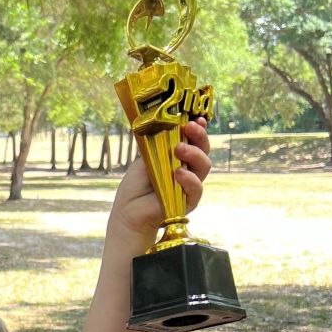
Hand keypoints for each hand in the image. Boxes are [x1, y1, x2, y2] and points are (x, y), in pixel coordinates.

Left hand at [109, 118, 210, 239]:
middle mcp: (188, 169)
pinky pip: (196, 188)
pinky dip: (189, 179)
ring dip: (194, 154)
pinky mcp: (188, 201)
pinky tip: (178, 173)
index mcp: (178, 157)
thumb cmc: (135, 186)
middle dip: (199, 136)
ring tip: (179, 149)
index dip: (198, 129)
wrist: (128, 212)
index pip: (194, 140)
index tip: (196, 119)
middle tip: (189, 127)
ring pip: (204, 166)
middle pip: (203, 150)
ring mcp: (190, 185)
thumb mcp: (146, 159)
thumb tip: (168, 124)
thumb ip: (159, 144)